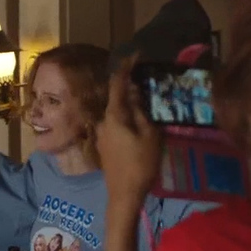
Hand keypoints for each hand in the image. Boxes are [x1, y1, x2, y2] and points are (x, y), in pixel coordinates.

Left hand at [98, 55, 165, 204]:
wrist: (124, 194)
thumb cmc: (140, 164)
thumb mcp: (149, 135)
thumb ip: (141, 110)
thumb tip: (135, 91)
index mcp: (113, 116)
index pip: (117, 84)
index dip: (126, 68)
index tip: (136, 56)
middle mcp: (103, 122)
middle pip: (117, 98)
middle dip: (130, 87)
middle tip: (147, 80)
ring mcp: (101, 134)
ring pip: (117, 112)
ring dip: (129, 105)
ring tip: (147, 101)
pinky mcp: (104, 145)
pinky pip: (116, 124)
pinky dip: (126, 117)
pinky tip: (139, 121)